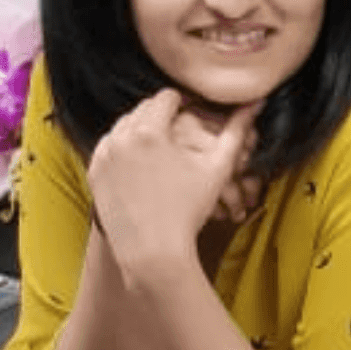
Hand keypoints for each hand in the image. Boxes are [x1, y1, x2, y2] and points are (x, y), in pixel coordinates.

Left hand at [88, 89, 261, 279]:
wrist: (153, 251)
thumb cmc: (189, 211)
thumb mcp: (218, 168)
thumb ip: (237, 131)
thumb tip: (256, 103)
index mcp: (150, 130)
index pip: (165, 97)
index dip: (182, 102)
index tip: (190, 113)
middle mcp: (120, 138)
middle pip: (142, 110)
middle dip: (160, 116)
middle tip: (177, 132)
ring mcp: (103, 155)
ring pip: (123, 127)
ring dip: (140, 131)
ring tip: (160, 150)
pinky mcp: (93, 172)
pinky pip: (109, 148)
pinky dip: (123, 150)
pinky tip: (141, 166)